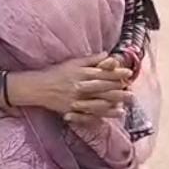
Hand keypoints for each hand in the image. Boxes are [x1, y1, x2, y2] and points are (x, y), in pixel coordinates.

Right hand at [8, 55, 132, 119]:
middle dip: (119, 89)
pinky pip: (90, 113)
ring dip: (114, 103)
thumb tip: (107, 54)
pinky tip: (115, 113)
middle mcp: (79, 86)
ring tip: (127, 103)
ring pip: (98, 102)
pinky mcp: (72, 110)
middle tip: (132, 91)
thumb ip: (91, 60)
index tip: (129, 73)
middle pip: (102, 88)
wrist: (36, 88)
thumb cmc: (56, 73)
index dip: (116, 73)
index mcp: (80, 73)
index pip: (102, 73)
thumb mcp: (72, 63)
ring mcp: (76, 100)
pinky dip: (103, 114)